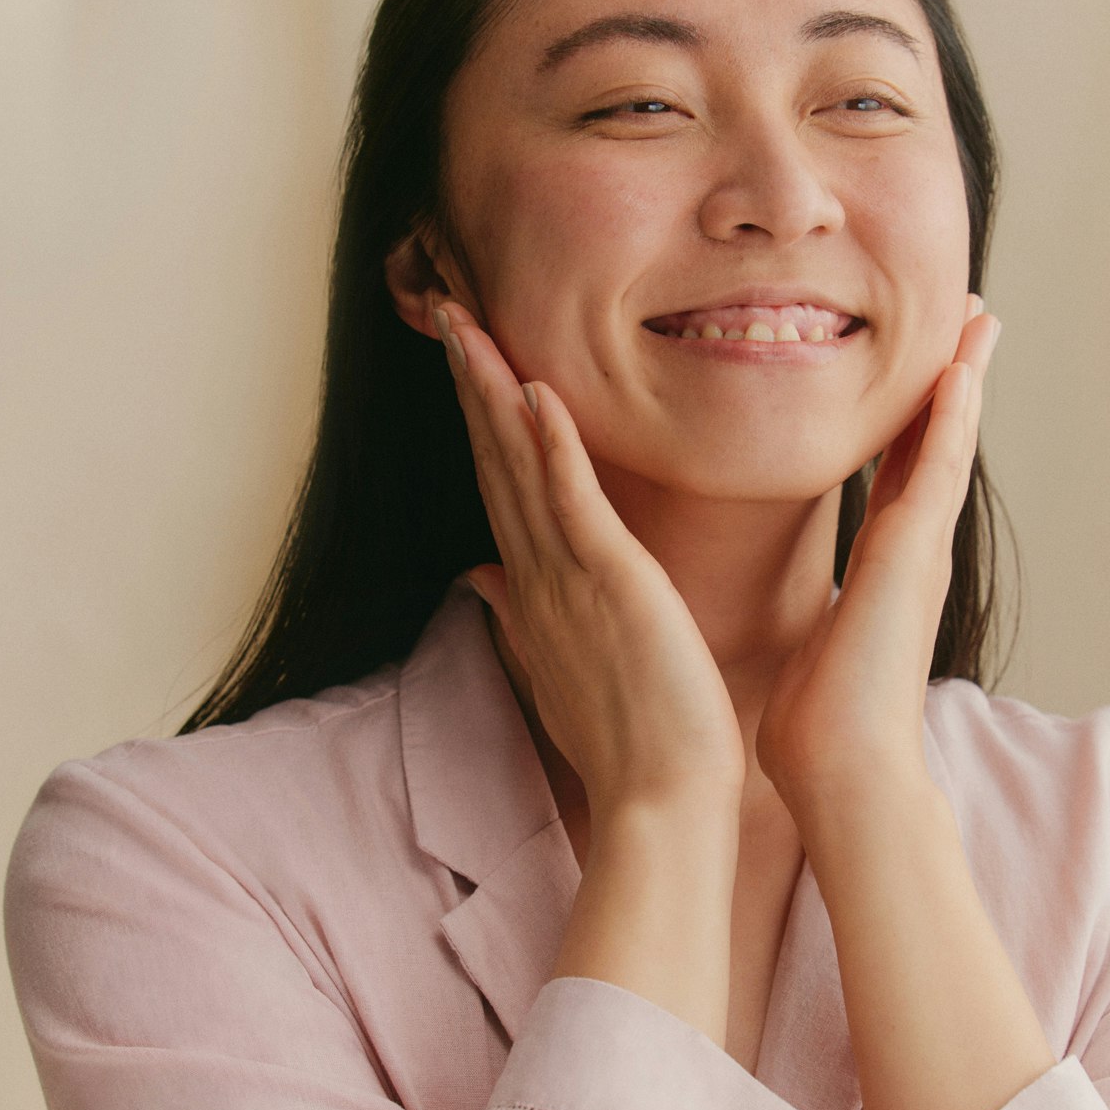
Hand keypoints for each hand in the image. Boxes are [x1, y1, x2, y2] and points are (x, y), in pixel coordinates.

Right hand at [434, 301, 745, 811]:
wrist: (661, 798)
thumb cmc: (621, 734)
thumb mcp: (557, 664)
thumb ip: (517, 613)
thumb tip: (479, 577)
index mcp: (534, 586)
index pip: (499, 485)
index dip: (479, 419)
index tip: (467, 360)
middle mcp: (537, 573)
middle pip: (495, 461)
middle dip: (469, 383)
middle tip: (448, 311)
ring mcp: (568, 577)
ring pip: (519, 467)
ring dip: (491, 393)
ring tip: (468, 325)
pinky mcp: (611, 583)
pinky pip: (573, 503)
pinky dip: (551, 446)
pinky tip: (534, 391)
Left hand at [756, 297, 999, 811]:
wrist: (842, 773)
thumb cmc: (818, 725)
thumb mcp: (807, 646)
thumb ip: (810, 617)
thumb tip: (793, 621)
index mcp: (879, 568)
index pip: (897, 477)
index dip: (909, 423)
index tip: (916, 376)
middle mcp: (906, 553)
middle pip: (930, 448)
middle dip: (946, 387)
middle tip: (965, 324)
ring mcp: (915, 553)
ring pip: (944, 446)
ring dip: (962, 383)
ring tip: (979, 321)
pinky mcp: (911, 559)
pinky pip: (936, 473)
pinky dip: (950, 422)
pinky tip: (961, 370)